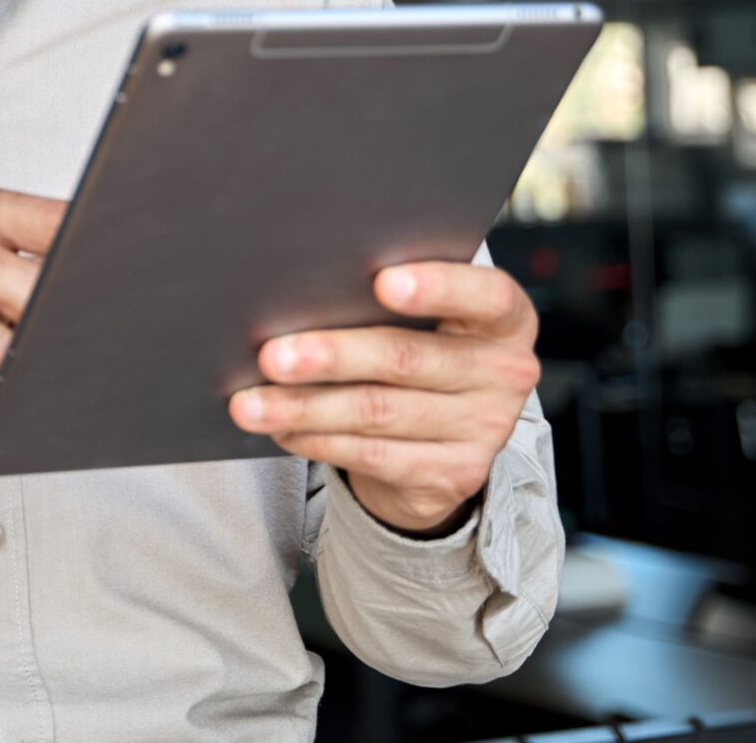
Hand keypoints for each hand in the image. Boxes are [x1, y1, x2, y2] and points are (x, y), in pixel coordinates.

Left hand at [227, 261, 539, 534]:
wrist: (449, 432)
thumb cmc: (423, 344)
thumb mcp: (427, 316)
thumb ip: (387, 297)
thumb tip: (299, 288)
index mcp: (505, 318)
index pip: (486, 295)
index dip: (437, 287)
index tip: (381, 281)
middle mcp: (505, 373)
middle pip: (406, 358)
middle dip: (331, 356)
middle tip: (271, 354)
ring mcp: (484, 429)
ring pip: (377, 412)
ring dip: (304, 407)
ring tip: (250, 402)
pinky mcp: (455, 474)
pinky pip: (374, 456)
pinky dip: (318, 440)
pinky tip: (282, 428)